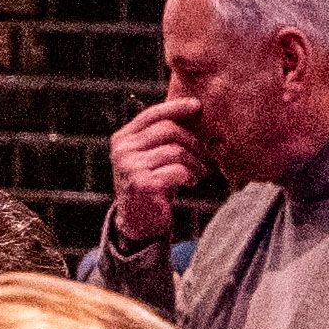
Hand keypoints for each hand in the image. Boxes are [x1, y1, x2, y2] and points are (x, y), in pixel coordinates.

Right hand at [103, 100, 204, 249]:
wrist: (138, 222)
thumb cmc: (151, 183)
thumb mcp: (151, 155)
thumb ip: (161, 135)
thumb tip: (194, 107)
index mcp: (123, 138)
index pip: (151, 114)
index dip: (176, 107)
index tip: (197, 106)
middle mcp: (122, 149)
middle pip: (168, 130)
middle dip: (193, 142)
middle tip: (206, 156)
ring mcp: (130, 166)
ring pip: (176, 151)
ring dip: (195, 162)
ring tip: (200, 172)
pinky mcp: (141, 184)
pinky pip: (177, 170)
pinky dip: (189, 175)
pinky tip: (190, 182)